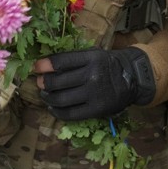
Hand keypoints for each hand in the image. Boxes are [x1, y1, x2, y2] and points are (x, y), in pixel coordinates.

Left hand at [36, 47, 155, 120]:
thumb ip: (73, 59)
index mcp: (91, 58)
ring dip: (48, 98)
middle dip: (44, 83)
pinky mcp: (95, 110)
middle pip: (58, 81)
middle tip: (40, 83)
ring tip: (45, 95)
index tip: (36, 67)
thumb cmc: (106, 65)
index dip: (44, 65)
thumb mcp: (94, 54)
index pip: (61, 61)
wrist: (132, 79)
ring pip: (61, 99)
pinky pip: (70, 114)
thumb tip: (45, 65)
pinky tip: (53, 107)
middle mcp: (92, 75)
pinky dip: (57, 112)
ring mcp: (94, 94)